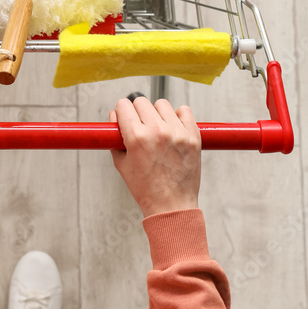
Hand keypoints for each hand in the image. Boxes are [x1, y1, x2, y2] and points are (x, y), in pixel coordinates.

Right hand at [109, 97, 200, 217]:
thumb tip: (115, 116)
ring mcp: (177, 133)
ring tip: (157, 130)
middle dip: (137, 112)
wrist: (172, 207)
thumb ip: (115, 137)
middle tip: (140, 127)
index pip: (123, 105)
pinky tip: (173, 129)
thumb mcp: (121, 164)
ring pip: (162, 104)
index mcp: (137, 137)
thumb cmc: (146, 189)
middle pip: (141, 101)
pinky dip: (178, 116)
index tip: (124, 119)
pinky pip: (184, 110)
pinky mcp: (193, 136)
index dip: (121, 113)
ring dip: (157, 114)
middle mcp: (157, 131)